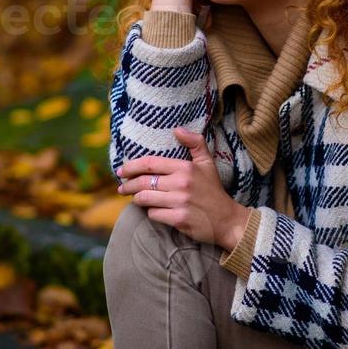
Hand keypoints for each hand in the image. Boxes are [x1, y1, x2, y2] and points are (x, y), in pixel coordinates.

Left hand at [115, 126, 248, 249]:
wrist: (226, 219)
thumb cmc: (213, 190)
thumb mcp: (207, 163)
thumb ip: (195, 142)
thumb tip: (177, 129)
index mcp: (185, 168)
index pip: (150, 164)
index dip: (131, 166)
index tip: (121, 171)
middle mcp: (181, 184)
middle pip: (143, 182)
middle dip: (127, 186)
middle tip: (122, 188)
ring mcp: (179, 202)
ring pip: (145, 199)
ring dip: (137, 199)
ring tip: (136, 199)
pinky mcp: (178, 219)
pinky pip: (153, 214)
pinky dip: (150, 213)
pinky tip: (153, 211)